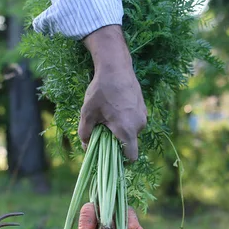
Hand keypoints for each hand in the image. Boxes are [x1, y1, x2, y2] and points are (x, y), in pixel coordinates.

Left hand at [79, 25, 146, 161]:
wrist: (116, 67)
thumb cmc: (101, 91)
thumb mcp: (87, 113)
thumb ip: (85, 133)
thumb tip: (86, 146)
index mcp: (127, 130)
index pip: (131, 157)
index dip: (121, 161)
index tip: (109, 156)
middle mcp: (139, 125)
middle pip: (129, 144)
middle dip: (116, 142)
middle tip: (102, 131)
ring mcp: (143, 116)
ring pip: (132, 132)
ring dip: (121, 131)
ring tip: (108, 116)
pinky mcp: (143, 108)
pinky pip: (134, 122)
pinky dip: (125, 121)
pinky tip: (115, 109)